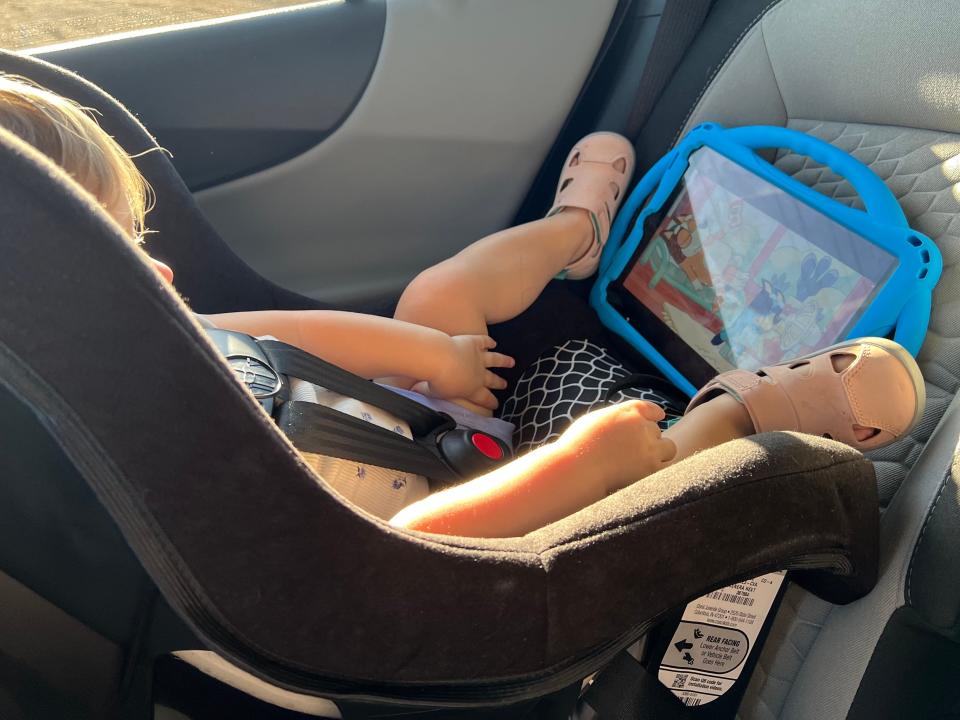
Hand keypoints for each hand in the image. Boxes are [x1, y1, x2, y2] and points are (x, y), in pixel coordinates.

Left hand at [417, 335, 514, 409]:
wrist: (439, 359)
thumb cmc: (435, 379)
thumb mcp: (432, 392)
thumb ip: (429, 393)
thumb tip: (417, 394)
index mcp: (471, 389)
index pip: (484, 398)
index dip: (491, 402)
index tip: (496, 405)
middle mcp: (479, 374)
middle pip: (492, 380)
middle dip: (499, 383)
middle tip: (505, 384)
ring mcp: (478, 358)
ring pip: (495, 360)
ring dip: (503, 361)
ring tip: (511, 362)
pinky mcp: (474, 343)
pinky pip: (484, 342)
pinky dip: (489, 342)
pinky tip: (494, 342)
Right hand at [555, 400, 676, 493]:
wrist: (578, 468)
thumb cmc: (578, 445)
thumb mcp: (596, 420)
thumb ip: (616, 418)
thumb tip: (624, 424)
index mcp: (629, 411)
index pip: (651, 409)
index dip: (654, 415)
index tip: (657, 418)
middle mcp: (643, 426)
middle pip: (657, 430)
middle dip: (649, 438)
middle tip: (633, 450)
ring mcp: (649, 448)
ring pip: (668, 447)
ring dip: (659, 453)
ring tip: (644, 462)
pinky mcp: (651, 468)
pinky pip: (665, 467)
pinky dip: (657, 469)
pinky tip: (644, 473)